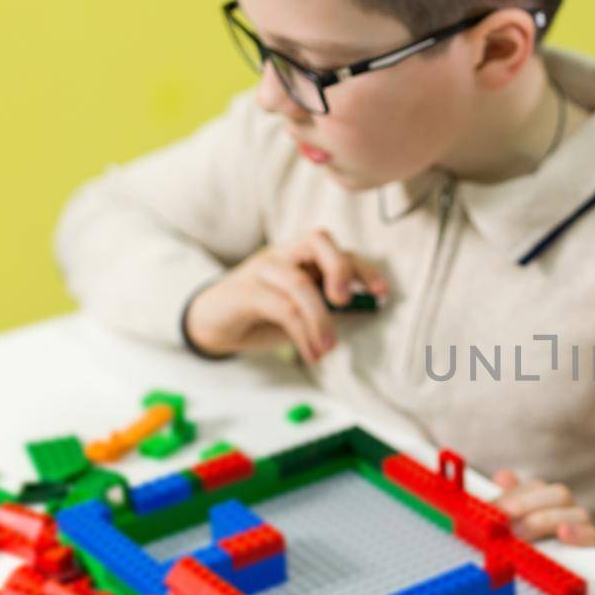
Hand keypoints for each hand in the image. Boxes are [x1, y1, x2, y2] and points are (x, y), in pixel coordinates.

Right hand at [184, 228, 387, 363]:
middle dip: (340, 269)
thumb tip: (365, 308)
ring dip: (320, 320)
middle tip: (345, 303)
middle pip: (318, 240)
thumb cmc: (264, 315)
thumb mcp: (302, 309)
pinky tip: (312, 354)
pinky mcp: (245, 291)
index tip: (382, 294)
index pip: (338, 249)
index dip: (363, 268)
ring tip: (328, 348)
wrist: (212, 324)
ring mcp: (262, 269)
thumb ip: (328, 304)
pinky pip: (281, 307)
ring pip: (299, 282)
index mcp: (301, 255)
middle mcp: (284, 254)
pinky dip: (302, 333)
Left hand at [491, 471, 594, 551]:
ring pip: (579, 514)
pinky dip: (580, 535)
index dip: (516, 494)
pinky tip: (563, 534)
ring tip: (521, 534)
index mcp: (550, 510)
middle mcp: (572, 518)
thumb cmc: (530, 569)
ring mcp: (589, 535)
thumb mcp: (512, 540)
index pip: (537, 488)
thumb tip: (503, 476)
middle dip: (528, 505)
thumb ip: (507, 509)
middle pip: (560, 495)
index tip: (494, 509)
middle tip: (504, 521)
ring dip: (547, 521)